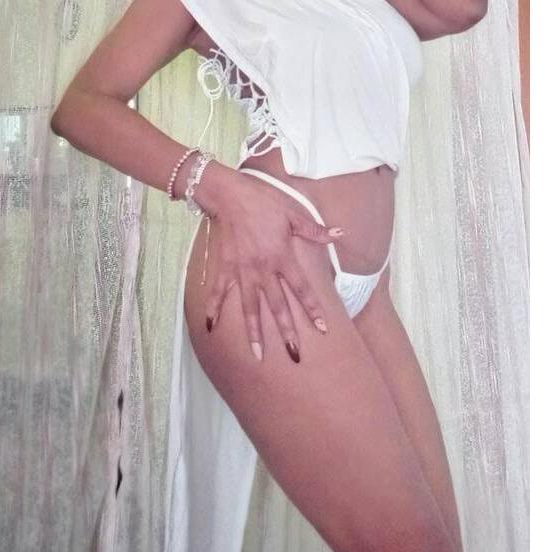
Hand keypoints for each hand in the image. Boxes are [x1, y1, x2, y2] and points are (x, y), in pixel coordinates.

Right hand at [200, 171, 348, 363]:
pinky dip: (213, 309)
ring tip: (258, 356)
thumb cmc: (265, 202)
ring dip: (254, 332)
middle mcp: (263, 269)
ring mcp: (242, 271)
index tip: (323, 329)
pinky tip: (210, 328)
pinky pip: (219, 292)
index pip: (302, 289)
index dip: (313, 309)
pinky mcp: (225, 268)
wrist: (231, 195)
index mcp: (282, 257)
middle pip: (278, 306)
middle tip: (294, 356)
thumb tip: (341, 235)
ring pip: (250, 308)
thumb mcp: (294, 214)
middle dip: (287, 332)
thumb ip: (315, 231)